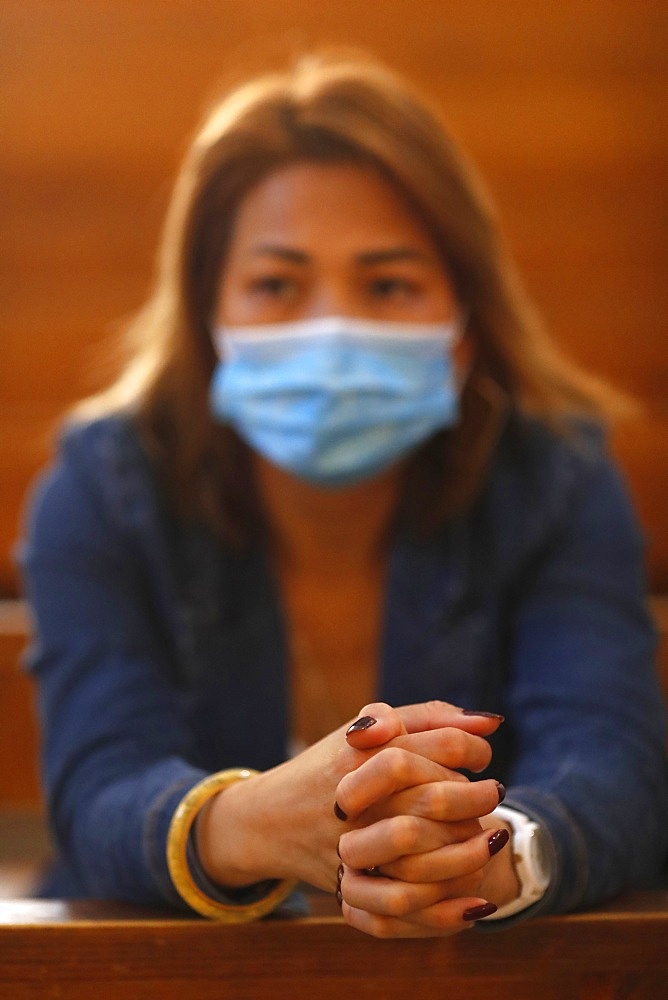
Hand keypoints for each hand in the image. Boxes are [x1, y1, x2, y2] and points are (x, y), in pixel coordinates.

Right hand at [195, 701, 502, 903]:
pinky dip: (445, 907)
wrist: (271, 820)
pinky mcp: (348, 885)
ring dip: (468, 850)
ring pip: (422, 853)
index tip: (482, 757)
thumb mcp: (369, 728)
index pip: (440, 745)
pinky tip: (473, 898)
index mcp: (362, 752)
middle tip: (494, 795)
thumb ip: (426, 717)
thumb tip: (490, 722)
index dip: (473, 750)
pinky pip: (401, 903)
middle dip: (477, 797)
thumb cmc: (332, 765)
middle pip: (435, 796)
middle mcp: (355, 797)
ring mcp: (349, 845)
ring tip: (489, 838)